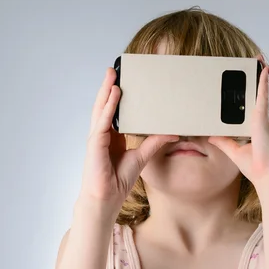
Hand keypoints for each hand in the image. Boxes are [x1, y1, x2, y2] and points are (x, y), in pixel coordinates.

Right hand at [79, 67, 178, 201]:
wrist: (107, 198)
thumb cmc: (118, 180)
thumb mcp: (142, 157)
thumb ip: (154, 143)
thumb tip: (172, 133)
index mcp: (111, 137)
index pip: (113, 111)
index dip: (116, 96)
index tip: (121, 81)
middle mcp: (102, 134)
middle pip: (104, 106)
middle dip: (108, 87)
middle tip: (114, 70)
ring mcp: (97, 138)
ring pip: (101, 109)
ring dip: (106, 91)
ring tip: (112, 75)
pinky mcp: (96, 144)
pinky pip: (103, 121)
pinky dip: (109, 107)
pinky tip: (114, 94)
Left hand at [208, 56, 268, 187]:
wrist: (268, 177)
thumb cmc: (258, 168)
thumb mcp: (235, 152)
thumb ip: (224, 142)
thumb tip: (211, 136)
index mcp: (268, 126)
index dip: (267, 89)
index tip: (262, 77)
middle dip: (268, 76)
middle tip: (261, 63)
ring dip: (268, 74)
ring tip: (262, 62)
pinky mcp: (264, 120)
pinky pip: (265, 96)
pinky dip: (265, 82)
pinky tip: (263, 71)